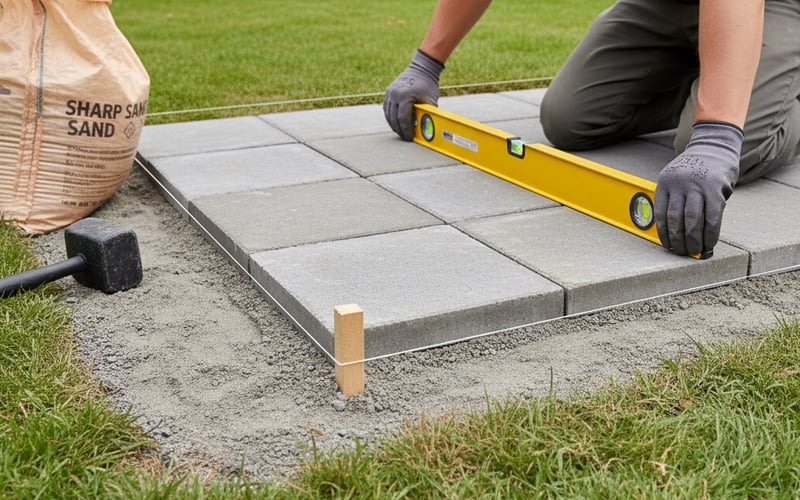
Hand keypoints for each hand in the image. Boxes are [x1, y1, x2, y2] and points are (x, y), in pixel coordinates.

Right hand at [383, 50, 443, 140]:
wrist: (422, 69)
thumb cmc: (428, 85)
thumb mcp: (431, 101)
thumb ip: (428, 115)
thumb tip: (429, 130)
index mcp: (404, 96)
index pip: (403, 118)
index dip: (406, 130)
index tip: (409, 138)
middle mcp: (394, 94)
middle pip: (394, 118)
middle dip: (399, 130)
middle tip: (404, 137)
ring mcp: (390, 92)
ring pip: (388, 114)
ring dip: (393, 124)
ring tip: (400, 132)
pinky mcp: (388, 92)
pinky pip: (387, 108)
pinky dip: (391, 117)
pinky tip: (396, 123)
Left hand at [654, 121, 741, 256]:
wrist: (714, 145)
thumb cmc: (694, 168)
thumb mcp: (676, 179)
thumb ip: (674, 200)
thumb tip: (674, 232)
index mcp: (665, 183)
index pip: (661, 214)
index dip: (664, 234)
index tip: (668, 246)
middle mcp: (679, 184)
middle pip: (676, 220)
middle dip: (678, 240)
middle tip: (682, 252)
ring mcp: (698, 186)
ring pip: (692, 220)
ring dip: (693, 240)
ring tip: (695, 251)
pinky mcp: (716, 189)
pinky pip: (712, 217)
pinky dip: (711, 233)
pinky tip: (709, 243)